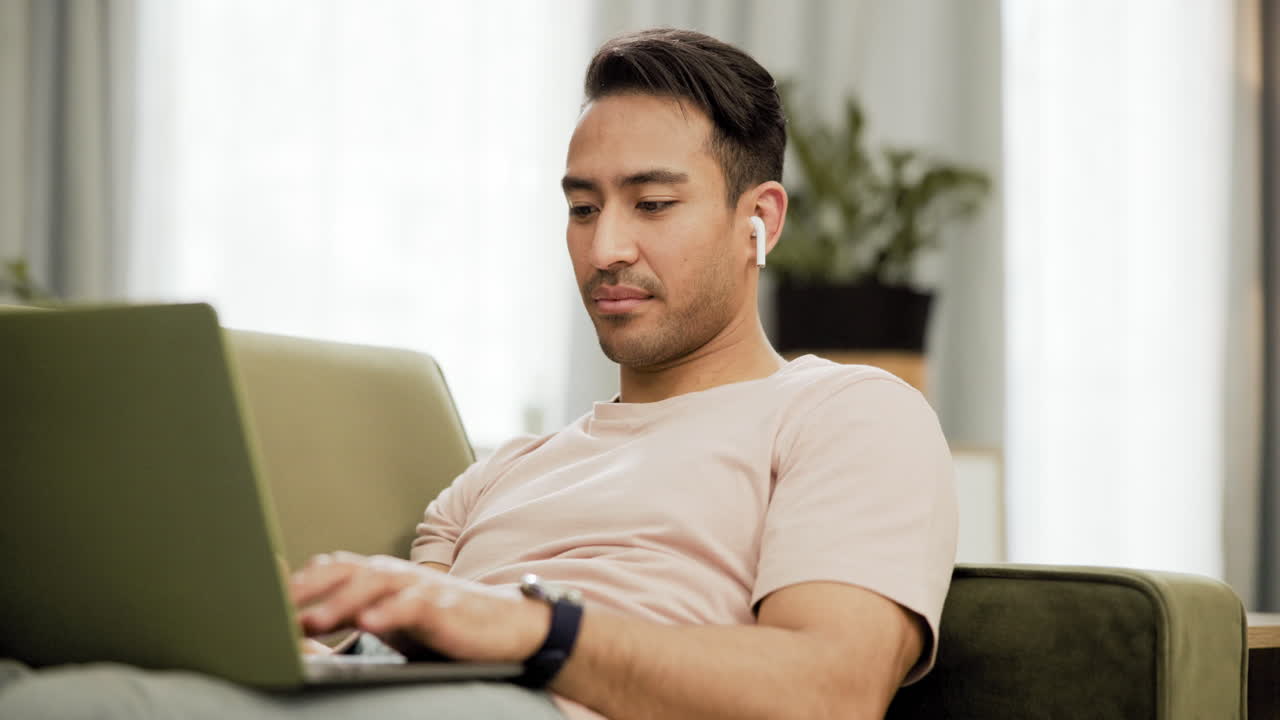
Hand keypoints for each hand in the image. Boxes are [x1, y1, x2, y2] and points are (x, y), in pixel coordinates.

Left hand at [289, 552, 550, 662]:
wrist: (505, 626)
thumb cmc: (442, 628)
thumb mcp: (390, 624)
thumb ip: (351, 621)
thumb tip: (299, 627)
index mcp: (378, 577)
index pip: (330, 570)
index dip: (295, 582)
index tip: (259, 598)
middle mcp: (395, 574)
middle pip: (343, 570)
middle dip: (306, 588)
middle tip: (272, 607)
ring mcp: (420, 588)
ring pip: (374, 585)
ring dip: (340, 601)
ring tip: (313, 621)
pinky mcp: (443, 608)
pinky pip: (413, 606)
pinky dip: (389, 613)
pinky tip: (369, 623)